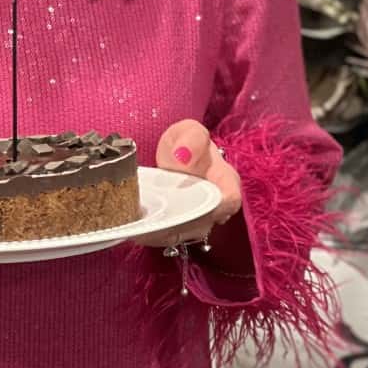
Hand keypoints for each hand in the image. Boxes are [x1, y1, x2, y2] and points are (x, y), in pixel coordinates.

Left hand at [134, 119, 241, 248]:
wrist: (173, 156)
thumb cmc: (186, 143)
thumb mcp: (189, 131)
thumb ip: (192, 138)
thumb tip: (183, 156)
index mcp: (225, 181)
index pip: (230, 200)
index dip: (213, 205)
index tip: (187, 200)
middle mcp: (216, 206)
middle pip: (202, 222)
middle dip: (177, 220)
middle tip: (153, 214)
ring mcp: (198, 221)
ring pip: (183, 233)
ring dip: (162, 230)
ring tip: (141, 221)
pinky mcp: (179, 229)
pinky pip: (168, 237)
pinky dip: (152, 233)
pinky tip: (137, 226)